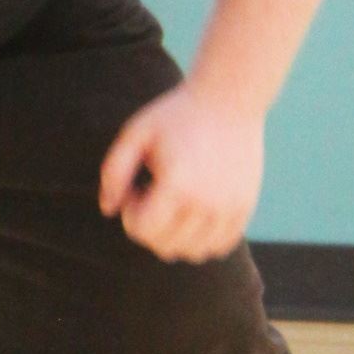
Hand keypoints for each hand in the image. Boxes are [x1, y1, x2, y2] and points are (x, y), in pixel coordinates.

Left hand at [98, 80, 265, 262]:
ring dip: (175, 238)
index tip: (137, 188)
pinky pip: (220, 246)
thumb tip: (108, 210)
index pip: (144, 231)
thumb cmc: (175, 115)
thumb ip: (113, 172)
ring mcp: (231, 209)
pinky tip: (192, 210)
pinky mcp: (245, 208)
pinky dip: (201, 240)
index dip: (130, 215)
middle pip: (166, 247)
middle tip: (151, 194)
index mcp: (178, 185)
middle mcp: (208, 203)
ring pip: (195, 253)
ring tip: (172, 203)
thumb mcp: (135, 134)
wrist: (229, 99)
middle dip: (149, 227)